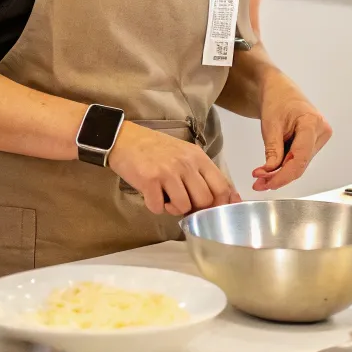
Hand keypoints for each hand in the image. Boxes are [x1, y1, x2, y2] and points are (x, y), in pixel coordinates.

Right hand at [108, 122, 240, 215]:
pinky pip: (159, 208)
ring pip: (183, 207)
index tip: (213, 212)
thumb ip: (202, 173)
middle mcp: (186, 164)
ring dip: (173, 209)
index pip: (222, 186)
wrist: (126, 139)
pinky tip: (151, 195)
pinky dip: (155, 206)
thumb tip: (225, 198)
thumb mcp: (186, 154)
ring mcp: (168, 172)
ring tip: (165, 197)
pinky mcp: (150, 180)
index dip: (221, 204)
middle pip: (205, 201)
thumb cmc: (158, 149)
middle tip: (182, 201)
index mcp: (198, 157)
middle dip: (194, 208)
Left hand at [252, 73, 331, 191]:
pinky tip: (270, 170)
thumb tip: (270, 173)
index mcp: (312, 123)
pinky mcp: (314, 142)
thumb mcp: (270, 124)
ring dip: (280, 173)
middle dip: (278, 177)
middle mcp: (321, 132)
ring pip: (300, 164)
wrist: (280, 90)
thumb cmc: (277, 99)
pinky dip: (284, 166)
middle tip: (258, 183)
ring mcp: (320, 137)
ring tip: (260, 177)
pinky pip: (299, 159)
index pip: (300, 158)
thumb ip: (272, 150)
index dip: (283, 176)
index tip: (267, 184)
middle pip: (300, 164)